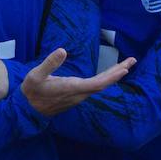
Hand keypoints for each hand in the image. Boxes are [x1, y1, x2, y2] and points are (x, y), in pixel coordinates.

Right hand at [21, 49, 135, 116]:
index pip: (97, 83)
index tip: (125, 69)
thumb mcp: (36, 75)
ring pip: (100, 85)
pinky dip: (105, 79)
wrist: (28, 109)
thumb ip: (50, 63)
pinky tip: (109, 74)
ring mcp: (78, 96)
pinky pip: (95, 87)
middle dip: (118, 72)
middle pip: (103, 84)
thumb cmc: (31, 90)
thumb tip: (63, 50)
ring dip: (113, 75)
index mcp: (72, 88)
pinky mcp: (76, 95)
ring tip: (125, 65)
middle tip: (132, 60)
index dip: (112, 76)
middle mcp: (79, 94)